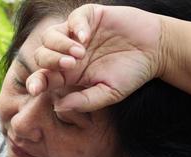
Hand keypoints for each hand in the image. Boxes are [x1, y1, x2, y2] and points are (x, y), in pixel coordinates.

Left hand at [27, 4, 164, 111]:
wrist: (155, 50)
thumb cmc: (131, 74)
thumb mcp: (108, 93)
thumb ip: (83, 101)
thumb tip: (57, 106)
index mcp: (70, 75)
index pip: (44, 77)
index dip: (36, 82)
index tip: (35, 89)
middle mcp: (68, 54)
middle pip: (42, 55)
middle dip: (50, 61)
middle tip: (70, 65)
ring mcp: (76, 35)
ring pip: (50, 36)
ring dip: (60, 44)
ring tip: (80, 53)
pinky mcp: (89, 17)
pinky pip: (73, 19)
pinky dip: (77, 27)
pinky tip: (88, 37)